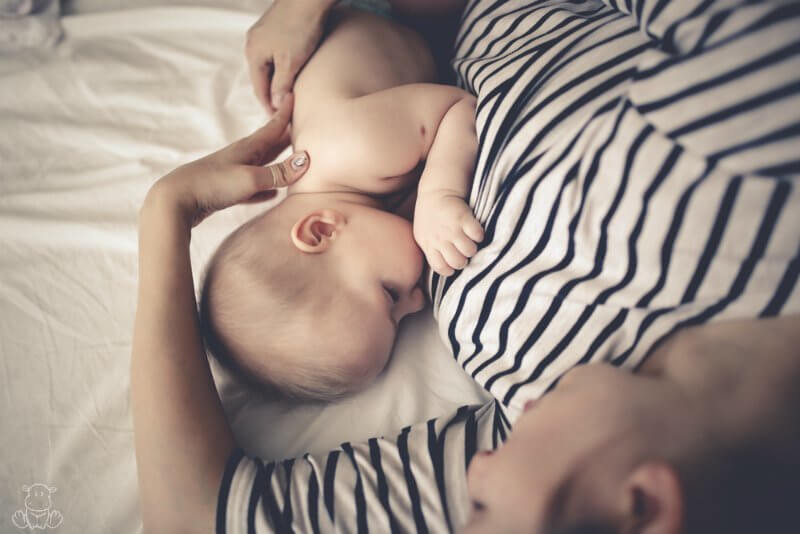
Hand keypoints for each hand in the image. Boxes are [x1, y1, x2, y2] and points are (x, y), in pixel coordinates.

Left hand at [144, 94, 308, 227]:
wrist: (176, 200)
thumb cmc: (213, 184)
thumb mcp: (250, 178)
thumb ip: (277, 172)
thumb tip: (304, 161)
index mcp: (248, 148)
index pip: (273, 126)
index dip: (285, 112)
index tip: (294, 94)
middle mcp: (242, 157)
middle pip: (271, 144)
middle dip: (286, 135)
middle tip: (303, 126)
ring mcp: (234, 173)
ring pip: (263, 165)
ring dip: (279, 162)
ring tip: (293, 159)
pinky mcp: (227, 191)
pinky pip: (254, 188)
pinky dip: (265, 188)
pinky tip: (272, 194)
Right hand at [245, 0, 330, 111]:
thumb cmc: (300, 27)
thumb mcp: (290, 62)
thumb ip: (281, 85)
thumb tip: (274, 104)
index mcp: (253, 53)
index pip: (258, 88)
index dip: (269, 106)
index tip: (279, 119)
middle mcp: (253, 43)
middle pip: (262, 76)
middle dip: (272, 93)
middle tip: (284, 109)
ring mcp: (263, 33)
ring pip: (269, 64)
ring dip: (278, 79)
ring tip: (289, 92)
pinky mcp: (274, 26)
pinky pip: (275, 53)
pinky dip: (282, 65)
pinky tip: (292, 69)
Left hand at [414, 192, 483, 275]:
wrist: (436, 190)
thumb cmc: (430, 215)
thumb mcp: (423, 234)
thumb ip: (430, 250)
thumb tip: (444, 267)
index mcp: (428, 244)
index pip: (440, 267)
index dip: (449, 269)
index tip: (453, 264)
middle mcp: (439, 238)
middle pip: (457, 262)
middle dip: (463, 260)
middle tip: (463, 252)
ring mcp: (452, 229)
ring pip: (469, 251)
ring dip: (473, 248)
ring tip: (470, 242)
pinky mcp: (463, 218)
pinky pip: (477, 235)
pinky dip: (480, 235)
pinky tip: (476, 231)